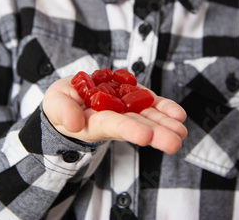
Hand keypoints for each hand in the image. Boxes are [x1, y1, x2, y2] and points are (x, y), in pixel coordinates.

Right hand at [42, 76, 187, 153]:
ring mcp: (127, 109)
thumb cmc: (62, 105)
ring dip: (166, 124)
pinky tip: (179, 115)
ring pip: (149, 117)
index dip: (128, 129)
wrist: (72, 96)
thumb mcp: (56, 105)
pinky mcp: (134, 98)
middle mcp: (115, 120)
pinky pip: (152, 104)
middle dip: (156, 133)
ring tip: (181, 131)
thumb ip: (64, 112)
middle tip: (174, 142)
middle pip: (137, 127)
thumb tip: (73, 123)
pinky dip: (165, 108)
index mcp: (95, 123)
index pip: (113, 126)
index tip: (145, 136)